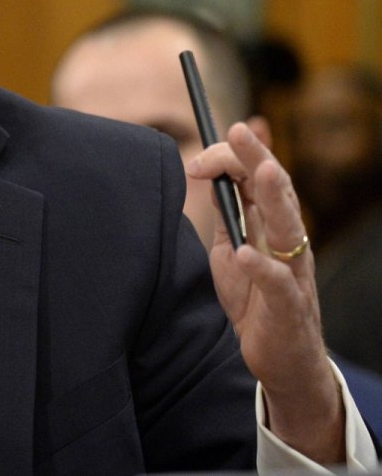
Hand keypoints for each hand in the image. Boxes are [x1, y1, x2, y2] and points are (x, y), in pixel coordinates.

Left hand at [188, 122, 343, 463]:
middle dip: (258, 156)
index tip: (195, 158)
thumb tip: (208, 173)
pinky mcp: (288, 306)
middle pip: (276, 190)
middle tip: (238, 129)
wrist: (281, 359)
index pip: (257, 177)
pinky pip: (279, 283)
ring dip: (276, 196)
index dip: (231, 158)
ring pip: (290, 226)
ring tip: (262, 170)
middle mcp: (287, 241)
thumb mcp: (234, 249)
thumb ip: (227, 212)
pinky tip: (246, 254)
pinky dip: (262, 267)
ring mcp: (292, 272)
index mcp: (272, 225)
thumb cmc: (255, 299)